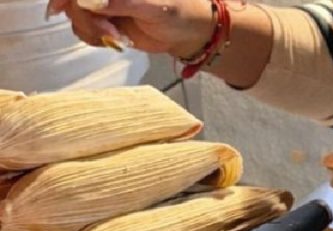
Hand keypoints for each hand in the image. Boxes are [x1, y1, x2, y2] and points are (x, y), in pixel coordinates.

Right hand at [47, 0, 214, 56]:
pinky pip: (84, 30)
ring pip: (76, 16)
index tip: (60, 8)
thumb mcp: (153, 6)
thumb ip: (121, 3)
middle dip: (88, 20)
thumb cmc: (177, 11)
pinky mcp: (104, 22)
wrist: (188, 32)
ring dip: (94, 32)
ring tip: (121, 39)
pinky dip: (96, 39)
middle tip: (112, 33)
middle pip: (73, 1)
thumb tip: (87, 1)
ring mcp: (101, 4)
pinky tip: (117, 41)